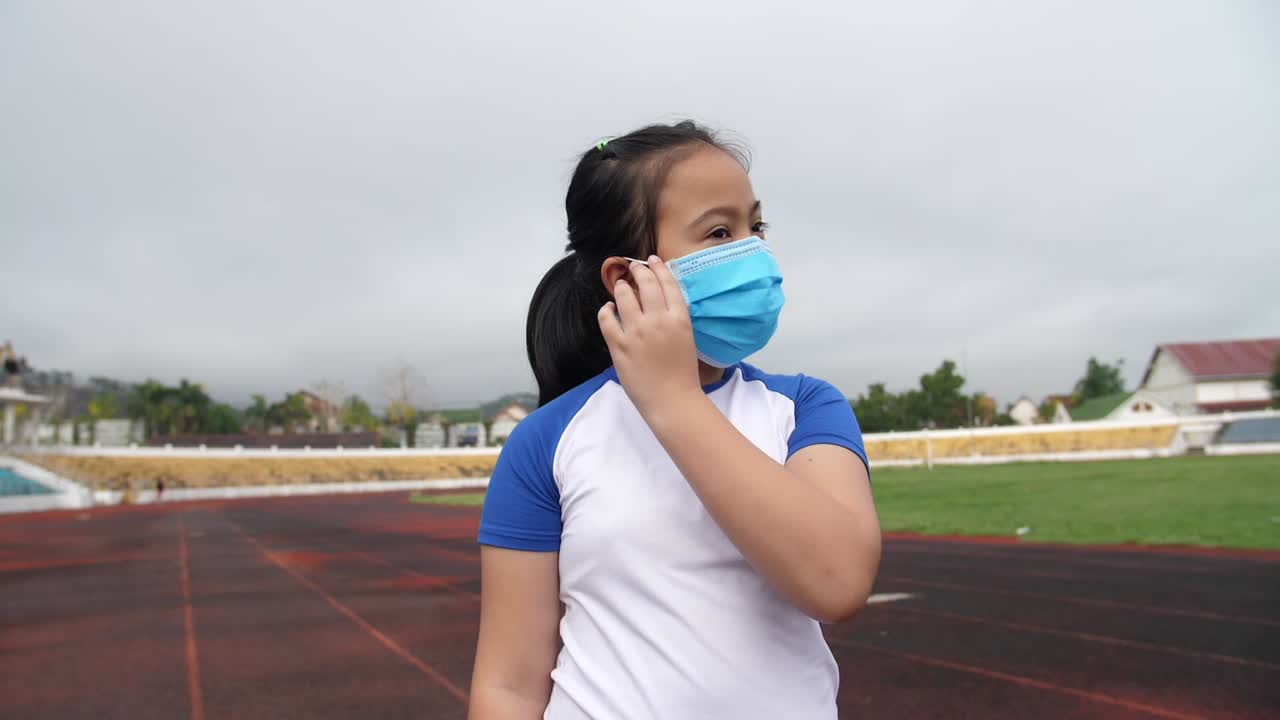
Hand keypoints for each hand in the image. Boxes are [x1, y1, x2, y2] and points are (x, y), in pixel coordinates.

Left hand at [597, 255, 702, 420]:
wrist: (672, 401)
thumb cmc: (683, 374)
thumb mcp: (686, 339)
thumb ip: (674, 318)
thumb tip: (659, 302)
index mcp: (679, 319)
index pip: (668, 284)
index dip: (659, 268)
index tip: (652, 260)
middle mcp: (658, 321)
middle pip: (646, 284)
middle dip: (639, 271)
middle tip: (634, 267)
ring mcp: (637, 332)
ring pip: (624, 296)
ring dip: (622, 287)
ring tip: (621, 285)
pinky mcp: (619, 345)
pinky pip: (607, 319)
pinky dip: (606, 310)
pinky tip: (608, 308)